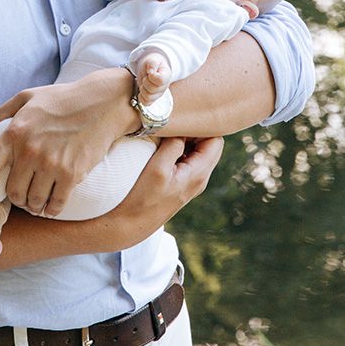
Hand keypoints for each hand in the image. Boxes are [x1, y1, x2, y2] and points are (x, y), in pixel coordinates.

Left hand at [0, 69, 134, 217]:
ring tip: (39, 198)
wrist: (102, 103)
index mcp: (15, 132)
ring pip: (33, 201)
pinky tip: (53, 204)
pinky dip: (51, 209)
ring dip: (34, 205)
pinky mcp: (71, 174)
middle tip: (23, 192)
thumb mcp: (27, 98)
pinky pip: (55, 205)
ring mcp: (51, 164)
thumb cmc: (63, 99)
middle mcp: (29, 151)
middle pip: (12, 192)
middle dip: (15, 197)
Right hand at [97, 136, 223, 249]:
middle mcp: (200, 179)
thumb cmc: (142, 198)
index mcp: (199, 174)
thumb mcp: (158, 168)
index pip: (216, 139)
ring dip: (186, 140)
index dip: (202, 126)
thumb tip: (184, 127)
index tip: (181, 120)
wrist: (129, 225)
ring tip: (167, 133)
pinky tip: (163, 146)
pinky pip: (189, 159)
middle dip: (195, 131)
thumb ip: (174, 146)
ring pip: (199, 151)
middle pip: (210, 145)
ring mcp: (191, 182)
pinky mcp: (181, 184)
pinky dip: (180, 149)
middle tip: (173, 124)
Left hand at [135, 50, 172, 102]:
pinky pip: (146, 103)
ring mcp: (158, 94)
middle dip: (145, 82)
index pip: (160, 81)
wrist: (151, 68)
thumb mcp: (153, 59)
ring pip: (149, 97)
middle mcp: (164, 86)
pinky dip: (141, 97)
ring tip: (144, 83)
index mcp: (166, 75)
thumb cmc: (152, 63)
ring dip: (143, 89)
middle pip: (153, 90)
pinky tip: (142, 89)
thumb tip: (150, 71)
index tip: (149, 72)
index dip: (152, 77)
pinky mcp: (153, 99)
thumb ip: (152, 63)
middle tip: (146, 77)